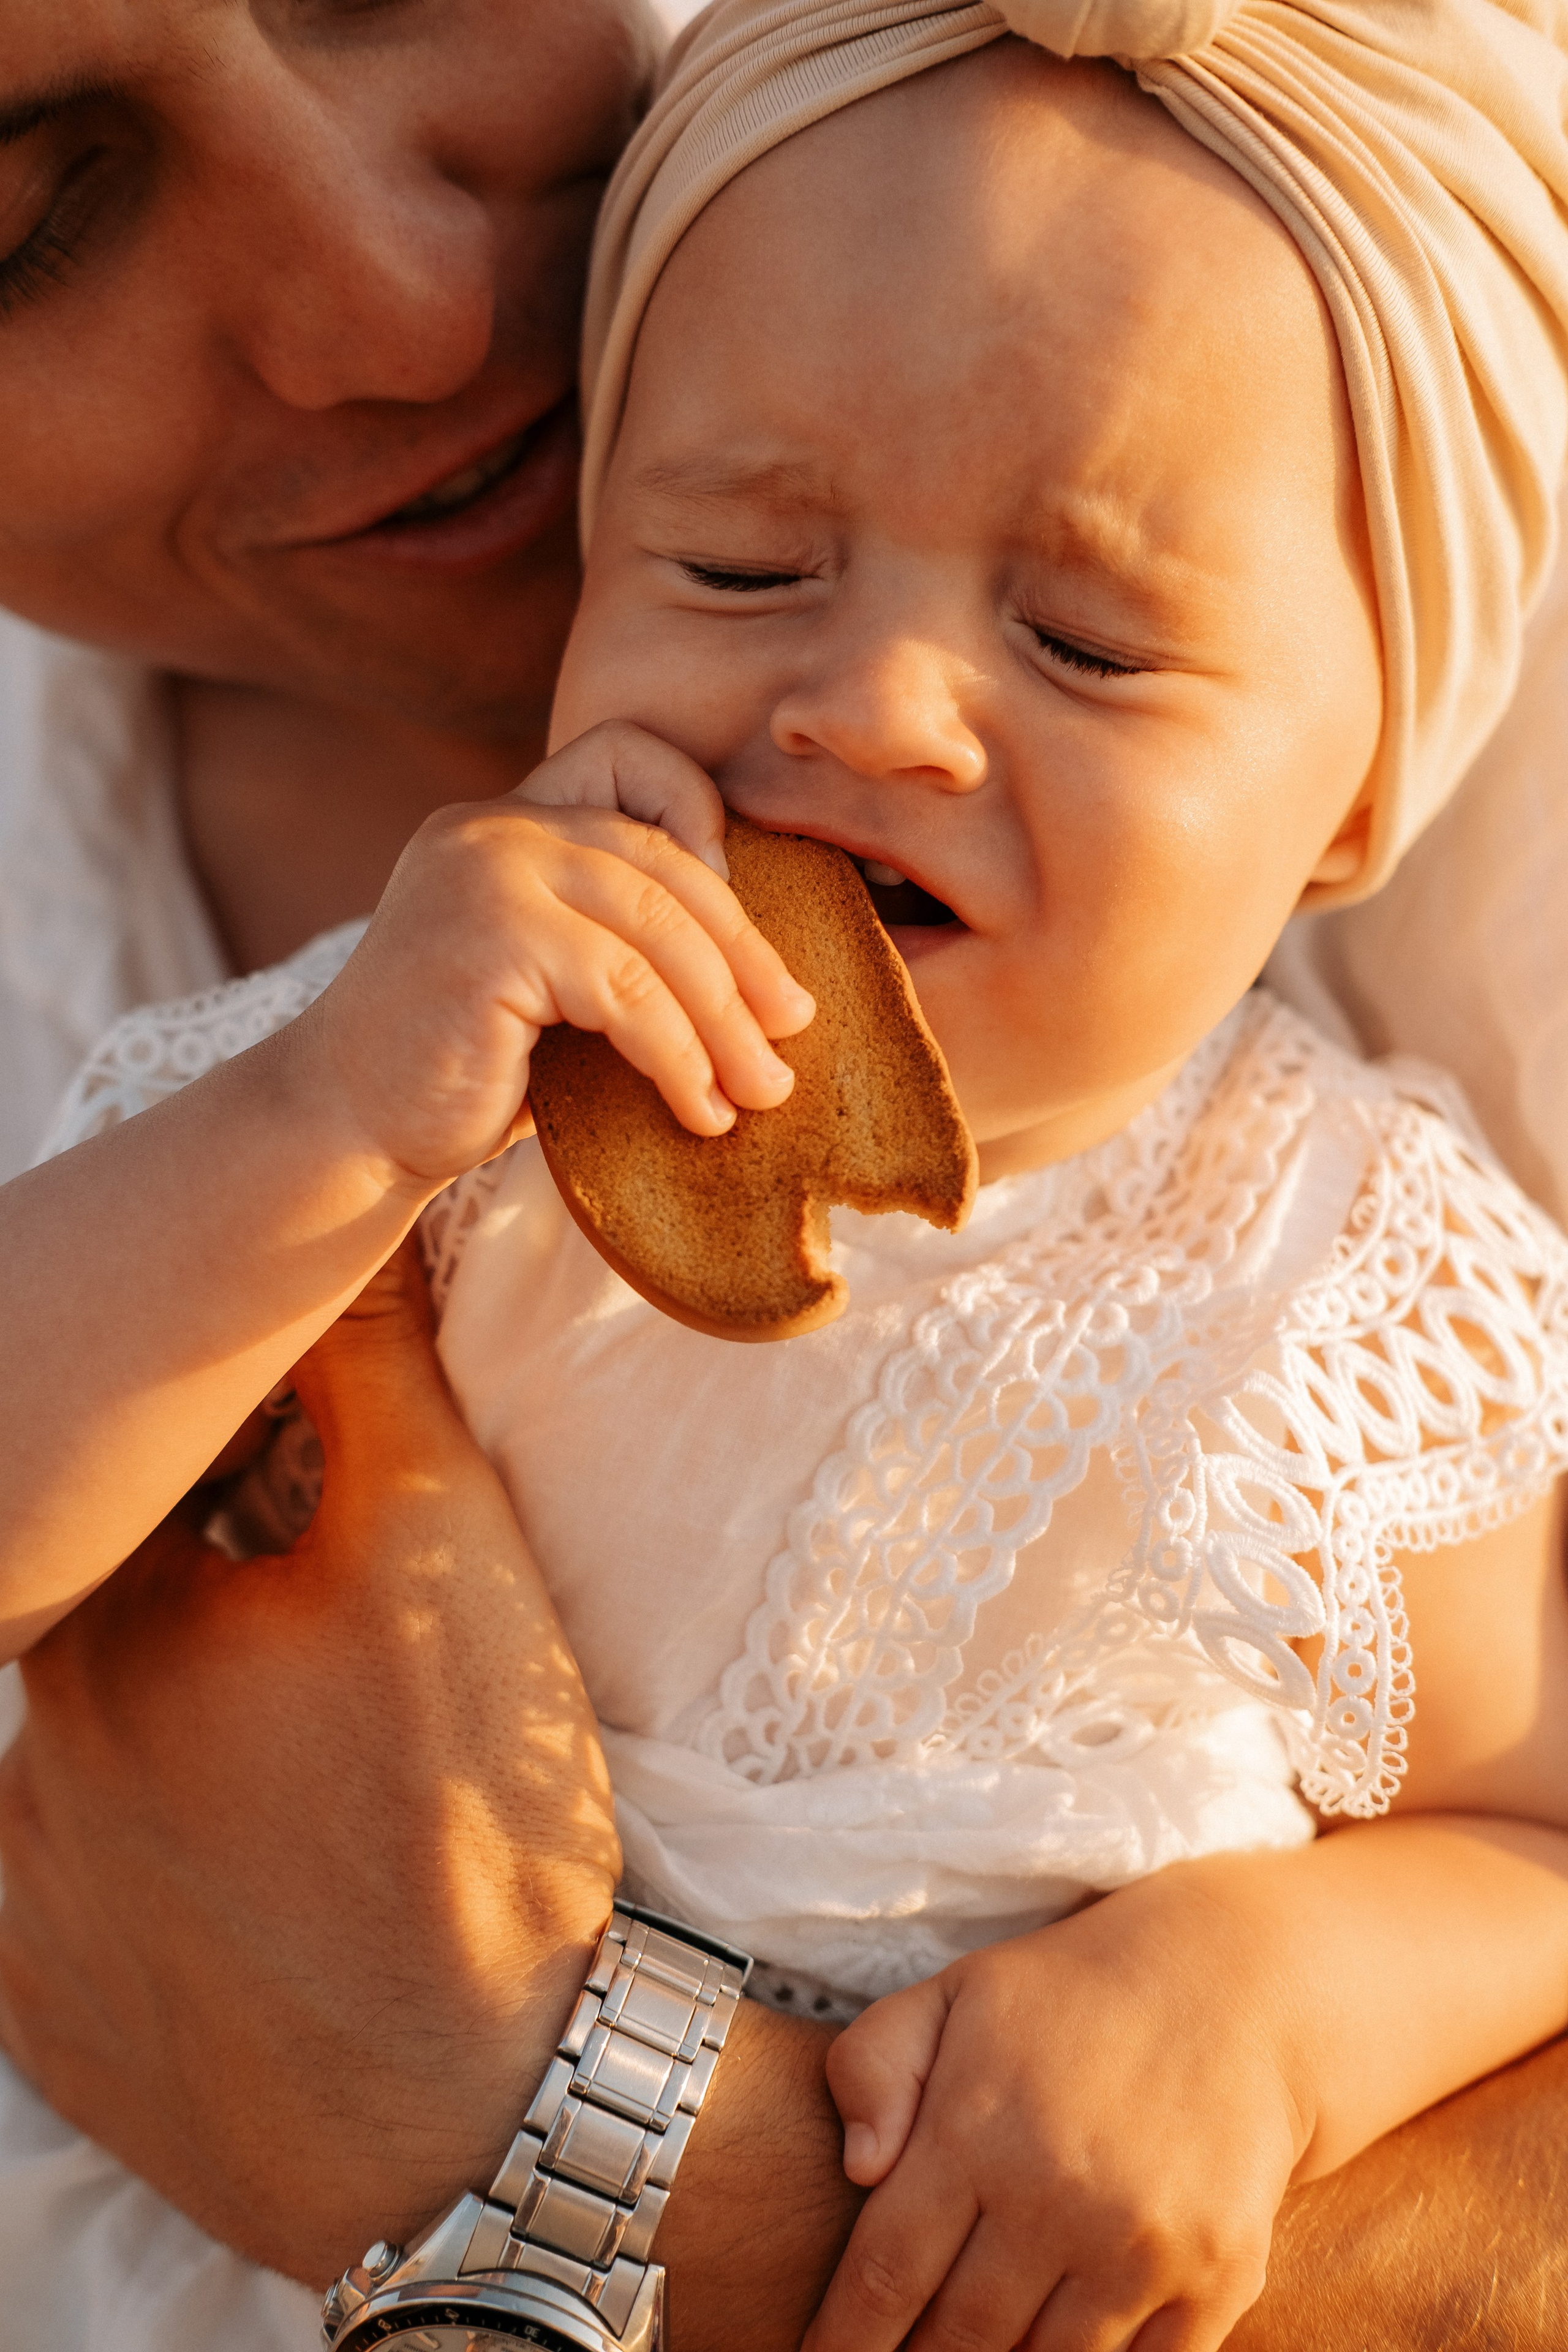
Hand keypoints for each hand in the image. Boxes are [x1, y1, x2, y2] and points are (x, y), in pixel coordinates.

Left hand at [0, 1247, 619, 2286]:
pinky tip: (276, 1891)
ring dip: (203, 1755)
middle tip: (354, 1687)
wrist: (484, 2113)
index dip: (268, 1494)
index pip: (174, 1502)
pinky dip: (174, 1880)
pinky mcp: (50, 2022)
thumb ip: (372, 1378)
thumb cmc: (466, 1818)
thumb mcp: (443, 1552)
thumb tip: (339, 1249)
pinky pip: (96, 1905)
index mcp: (107, 1637)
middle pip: (139, 1638)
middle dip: (234, 1626)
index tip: (346, 1529)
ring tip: (329, 1797)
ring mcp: (27, 1912)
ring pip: (117, 1771)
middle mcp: (25, 1770)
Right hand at [309, 719, 814, 1186]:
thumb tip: (764, 973)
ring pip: (657, 934)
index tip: (739, 905)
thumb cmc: (462, 1066)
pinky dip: (679, 1058)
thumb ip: (617, 936)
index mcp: (503, 820)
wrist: (351, 1127)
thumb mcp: (549, 979)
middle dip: (743, 955)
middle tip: (792, 1028)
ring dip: (725, 1023)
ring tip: (761, 1091)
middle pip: (663, 862)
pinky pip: (626, 993)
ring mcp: (485, 875)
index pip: (623, 752)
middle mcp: (490, 827)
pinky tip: (700, 1110)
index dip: (696, 806)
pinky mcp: (490, 941)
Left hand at [811, 1878, 1308, 2351]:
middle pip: (960, 2336)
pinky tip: (1058, 2350)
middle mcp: (1057, 2194)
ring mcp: (1142, 2244)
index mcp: (978, 2127)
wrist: (1234, 1987)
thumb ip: (874, 2066)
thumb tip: (859, 2171)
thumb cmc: (1068, 1998)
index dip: (846, 2335)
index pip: (887, 2271)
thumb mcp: (952, 1995)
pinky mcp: (1217, 2276)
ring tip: (973, 2351)